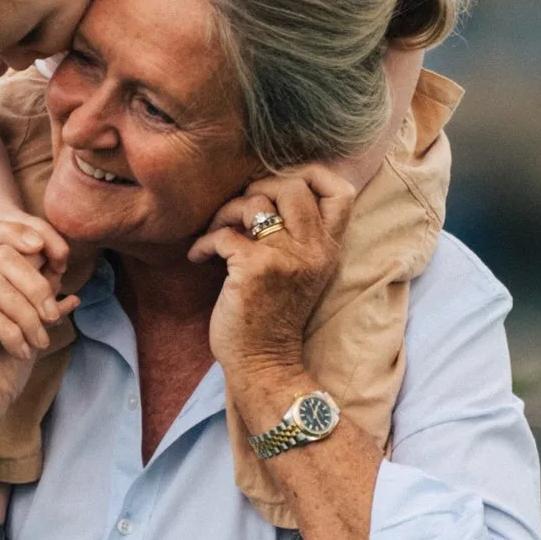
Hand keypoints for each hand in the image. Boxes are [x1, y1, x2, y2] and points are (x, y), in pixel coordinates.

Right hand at [0, 220, 78, 436]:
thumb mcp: (31, 331)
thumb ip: (41, 300)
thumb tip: (62, 270)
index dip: (29, 239)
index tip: (60, 261)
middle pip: (2, 258)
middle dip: (36, 286)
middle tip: (51, 318)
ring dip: (26, 315)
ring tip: (37, 342)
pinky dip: (10, 331)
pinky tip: (19, 350)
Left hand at [188, 166, 354, 387]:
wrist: (265, 364)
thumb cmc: (274, 318)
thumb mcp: (303, 273)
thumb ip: (299, 236)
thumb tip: (264, 193)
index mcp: (328, 249)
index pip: (341, 192)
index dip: (312, 175)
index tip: (281, 187)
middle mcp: (314, 250)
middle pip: (293, 185)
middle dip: (259, 188)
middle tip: (240, 212)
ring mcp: (286, 257)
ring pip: (256, 202)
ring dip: (226, 212)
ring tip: (216, 232)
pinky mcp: (255, 268)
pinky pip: (224, 233)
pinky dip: (204, 242)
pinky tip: (199, 257)